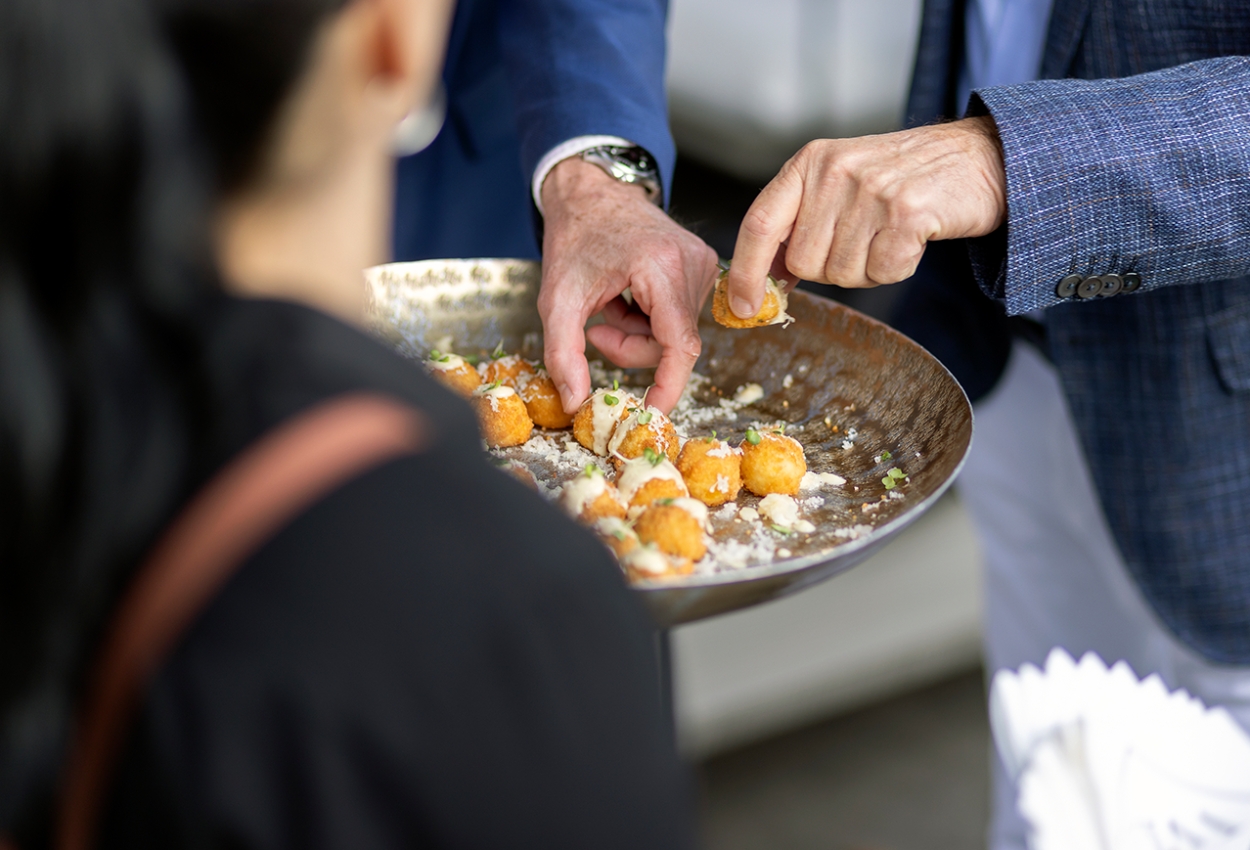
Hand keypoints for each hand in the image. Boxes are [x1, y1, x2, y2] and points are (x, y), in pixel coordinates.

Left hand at [539, 157, 718, 413]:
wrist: (591, 192)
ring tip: (611, 302)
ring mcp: (703, 265)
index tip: (652, 413)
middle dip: (631, 349)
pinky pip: (679, 317)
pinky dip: (649, 318)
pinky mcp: (703, 267)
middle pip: (673, 344)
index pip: (680, 346)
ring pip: (676, 334)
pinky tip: (628, 294)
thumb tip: (576, 402)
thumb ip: (562, 354)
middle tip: (596, 329)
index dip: (668, 385)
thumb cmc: (574, 238)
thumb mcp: (556, 299)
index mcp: (661, 268)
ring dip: (638, 332)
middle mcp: (693, 265)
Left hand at [725, 116, 1006, 316]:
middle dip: (832, 269)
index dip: (746, 272)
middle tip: (865, 242)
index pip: (759, 224)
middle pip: (805, 262)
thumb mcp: (840, 184)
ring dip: (868, 269)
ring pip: (843, 273)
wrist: (978, 158)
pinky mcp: (907, 212)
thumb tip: (765, 279)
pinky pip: (882, 272)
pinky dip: (898, 268)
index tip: (742, 306)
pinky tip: (911, 240)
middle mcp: (835, 170)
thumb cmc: (903, 179)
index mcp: (809, 162)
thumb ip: (800, 224)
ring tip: (890, 235)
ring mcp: (871, 190)